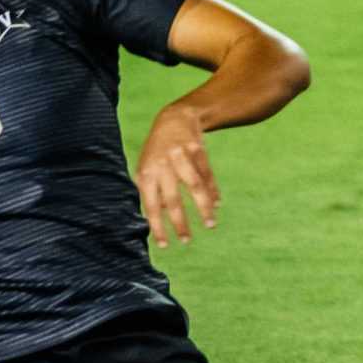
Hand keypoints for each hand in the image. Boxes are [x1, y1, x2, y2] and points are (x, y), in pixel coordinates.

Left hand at [134, 105, 219, 248]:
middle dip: (180, 223)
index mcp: (146, 172)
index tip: (165, 245)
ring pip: (194, 187)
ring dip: (203, 209)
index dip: (157, 226)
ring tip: (210, 225)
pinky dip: (212, 191)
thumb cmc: (157, 151)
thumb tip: (159, 218)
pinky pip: (207, 175)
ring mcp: (180, 156)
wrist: (175, 117)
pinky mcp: (198, 150)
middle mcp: (162, 165)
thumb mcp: (147, 168)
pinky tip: (216, 204)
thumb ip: (151, 191)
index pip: (151, 205)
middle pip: (173, 199)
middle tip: (186, 241)